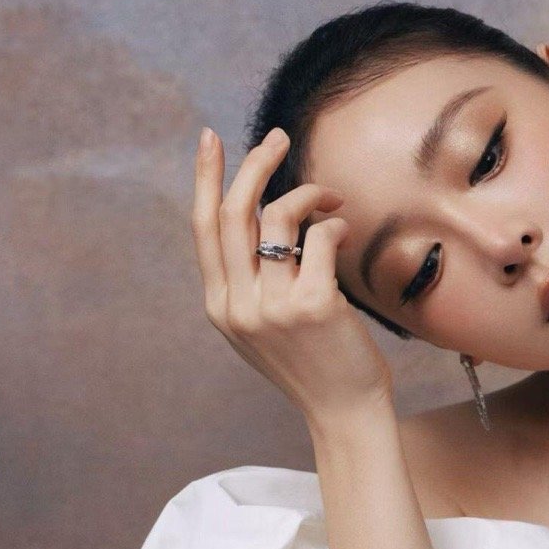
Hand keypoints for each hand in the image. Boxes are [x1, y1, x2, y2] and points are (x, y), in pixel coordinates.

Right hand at [193, 125, 394, 424]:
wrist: (343, 411)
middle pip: (235, 212)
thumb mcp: (263, 326)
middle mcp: (238, 306)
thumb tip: (261, 215)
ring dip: (310, 194)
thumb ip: (250, 280)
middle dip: (256, 164)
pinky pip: (319, 237)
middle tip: (279, 138)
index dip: (207, 179)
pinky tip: (344, 233)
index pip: (204, 228)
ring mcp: (273, 307)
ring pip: (280, 217)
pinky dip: (334, 225)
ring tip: (332, 200)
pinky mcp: (313, 305)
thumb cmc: (312, 363)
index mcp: (220, 307)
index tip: (211, 139)